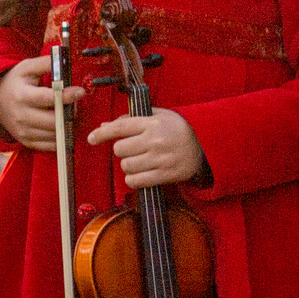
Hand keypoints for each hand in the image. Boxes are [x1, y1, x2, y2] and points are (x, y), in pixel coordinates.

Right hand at [0, 54, 84, 151]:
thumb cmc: (16, 82)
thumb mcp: (27, 68)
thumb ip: (46, 63)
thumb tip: (65, 59)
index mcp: (22, 95)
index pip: (48, 98)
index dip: (66, 96)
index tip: (80, 91)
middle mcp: (22, 116)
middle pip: (54, 121)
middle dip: (70, 113)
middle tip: (76, 104)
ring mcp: (24, 132)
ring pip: (55, 134)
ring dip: (67, 125)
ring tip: (69, 113)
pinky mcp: (27, 142)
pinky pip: (51, 146)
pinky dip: (61, 137)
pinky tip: (62, 125)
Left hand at [87, 107, 207, 188]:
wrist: (207, 145)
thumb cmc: (178, 128)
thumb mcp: (159, 116)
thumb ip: (131, 119)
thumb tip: (105, 125)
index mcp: (152, 123)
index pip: (120, 127)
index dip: (102, 133)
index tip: (92, 139)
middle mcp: (155, 141)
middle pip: (119, 150)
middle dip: (121, 150)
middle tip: (132, 149)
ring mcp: (160, 159)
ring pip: (126, 166)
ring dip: (127, 165)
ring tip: (138, 161)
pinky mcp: (165, 175)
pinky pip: (136, 181)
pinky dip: (133, 179)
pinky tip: (139, 174)